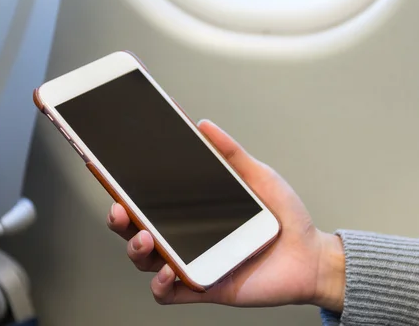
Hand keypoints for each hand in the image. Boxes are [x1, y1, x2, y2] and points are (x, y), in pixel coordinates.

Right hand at [106, 120, 344, 310]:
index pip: (149, 197)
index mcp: (191, 209)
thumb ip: (231, 153)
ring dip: (135, 248)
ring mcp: (191, 261)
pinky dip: (161, 283)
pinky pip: (168, 292)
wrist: (310, 255)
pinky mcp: (202, 286)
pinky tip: (169, 270)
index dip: (124, 186)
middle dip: (119, 218)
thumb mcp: (257, 176)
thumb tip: (203, 125)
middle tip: (121, 206)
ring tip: (145, 235)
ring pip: (145, 259)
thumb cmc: (284, 218)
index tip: (107, 168)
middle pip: (135, 228)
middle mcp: (185, 235)